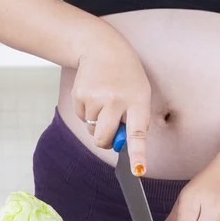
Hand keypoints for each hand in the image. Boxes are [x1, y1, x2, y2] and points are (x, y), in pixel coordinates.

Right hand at [72, 44, 151, 175]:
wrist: (103, 50)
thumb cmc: (127, 78)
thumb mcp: (140, 95)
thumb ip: (134, 121)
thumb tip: (118, 146)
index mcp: (137, 102)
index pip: (137, 134)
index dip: (138, 154)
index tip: (138, 170)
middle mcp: (116, 100)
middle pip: (104, 138)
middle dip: (105, 141)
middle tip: (110, 129)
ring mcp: (96, 97)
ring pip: (92, 129)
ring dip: (97, 122)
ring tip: (104, 100)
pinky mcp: (79, 95)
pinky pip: (82, 118)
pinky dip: (87, 112)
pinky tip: (94, 95)